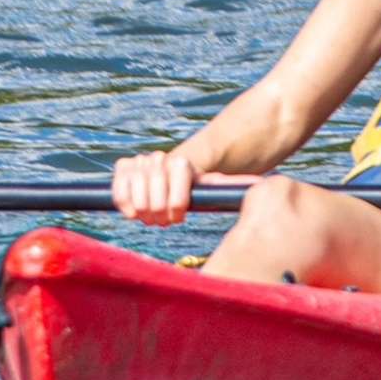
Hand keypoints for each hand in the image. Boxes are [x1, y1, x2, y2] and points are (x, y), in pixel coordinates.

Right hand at [113, 151, 260, 226]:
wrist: (178, 177)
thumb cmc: (202, 187)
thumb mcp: (218, 185)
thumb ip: (234, 184)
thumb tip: (262, 185)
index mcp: (185, 162)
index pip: (178, 171)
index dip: (176, 198)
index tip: (180, 216)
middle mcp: (162, 157)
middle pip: (155, 180)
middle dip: (159, 207)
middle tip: (167, 221)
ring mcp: (142, 161)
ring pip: (136, 182)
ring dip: (142, 205)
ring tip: (152, 218)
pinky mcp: (125, 167)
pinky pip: (118, 183)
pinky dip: (123, 199)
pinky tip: (133, 212)